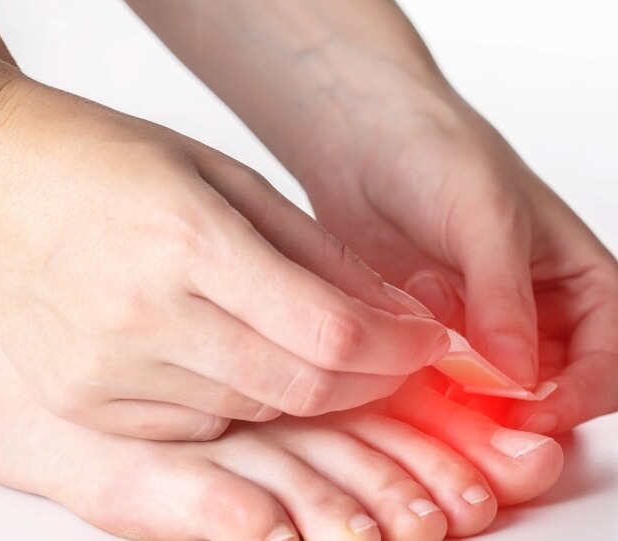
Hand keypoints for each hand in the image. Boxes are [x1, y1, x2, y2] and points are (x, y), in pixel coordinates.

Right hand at [0, 77, 449, 440]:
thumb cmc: (95, 158)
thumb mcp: (219, 174)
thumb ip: (309, 250)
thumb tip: (389, 315)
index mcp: (185, 240)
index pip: (329, 333)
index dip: (396, 348)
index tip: (421, 340)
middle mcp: (143, 318)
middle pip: (301, 390)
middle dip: (366, 382)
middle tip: (385, 355)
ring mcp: (106, 372)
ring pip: (253, 414)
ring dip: (302, 389)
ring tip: (303, 346)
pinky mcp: (83, 403)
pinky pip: (195, 427)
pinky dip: (237, 402)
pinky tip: (231, 357)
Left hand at [292, 68, 617, 431]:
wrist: (363, 140)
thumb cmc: (438, 153)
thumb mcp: (485, 216)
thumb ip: (505, 295)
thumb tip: (520, 374)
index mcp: (579, 281)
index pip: (609, 360)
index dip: (579, 394)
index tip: (533, 415)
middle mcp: (534, 312)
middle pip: (549, 389)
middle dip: (517, 409)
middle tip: (472, 417)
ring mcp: (478, 326)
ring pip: (490, 393)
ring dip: (463, 398)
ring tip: (426, 374)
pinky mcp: (429, 334)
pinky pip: (437, 380)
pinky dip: (425, 385)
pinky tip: (399, 366)